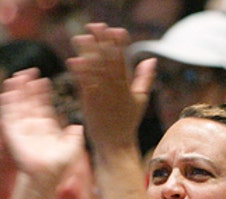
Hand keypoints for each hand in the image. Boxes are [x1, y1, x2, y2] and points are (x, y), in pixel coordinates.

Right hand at [0, 69, 84, 185]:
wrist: (46, 176)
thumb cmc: (59, 165)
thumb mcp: (72, 147)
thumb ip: (74, 136)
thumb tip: (78, 126)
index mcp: (46, 126)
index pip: (42, 105)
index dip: (42, 92)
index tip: (42, 80)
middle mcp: (32, 125)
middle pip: (28, 101)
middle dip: (28, 87)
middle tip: (28, 71)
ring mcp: (22, 129)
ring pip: (17, 106)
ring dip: (16, 92)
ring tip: (16, 77)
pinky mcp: (13, 133)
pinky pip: (8, 117)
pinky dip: (7, 105)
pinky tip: (7, 93)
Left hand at [68, 23, 155, 152]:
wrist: (115, 144)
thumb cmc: (127, 123)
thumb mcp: (141, 99)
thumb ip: (145, 78)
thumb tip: (152, 59)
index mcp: (127, 86)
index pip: (123, 60)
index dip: (119, 44)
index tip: (115, 29)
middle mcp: (115, 89)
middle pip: (108, 61)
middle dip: (102, 42)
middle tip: (96, 26)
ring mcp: (102, 96)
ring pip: (94, 70)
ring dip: (87, 53)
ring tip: (81, 38)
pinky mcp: (89, 103)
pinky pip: (84, 85)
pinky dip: (79, 73)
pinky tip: (73, 61)